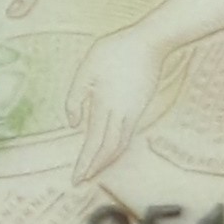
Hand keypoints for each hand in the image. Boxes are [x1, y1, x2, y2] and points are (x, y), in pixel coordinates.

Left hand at [69, 27, 167, 182]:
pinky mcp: (139, 107)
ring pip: (120, 145)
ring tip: (94, 170)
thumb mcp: (85, 69)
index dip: (85, 163)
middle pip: (108, 150)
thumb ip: (75, 97)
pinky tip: (109, 150)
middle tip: (81, 181)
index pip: (94, 143)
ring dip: (106, 161)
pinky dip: (116, 148)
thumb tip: (74, 124)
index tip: (76, 179)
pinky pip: (127, 135)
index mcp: (105, 106)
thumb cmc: (114, 51)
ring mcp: (133, 112)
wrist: (149, 42)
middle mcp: (122, 114)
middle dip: (95, 167)